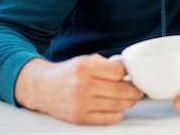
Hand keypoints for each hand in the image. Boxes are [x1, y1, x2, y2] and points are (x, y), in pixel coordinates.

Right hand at [15, 55, 142, 124]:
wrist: (42, 87)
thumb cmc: (67, 73)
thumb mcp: (84, 60)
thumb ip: (105, 64)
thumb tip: (127, 70)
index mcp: (84, 67)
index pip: (118, 71)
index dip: (128, 73)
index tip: (131, 75)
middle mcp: (82, 85)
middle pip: (121, 90)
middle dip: (134, 90)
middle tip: (137, 89)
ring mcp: (81, 103)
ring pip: (117, 105)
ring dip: (128, 102)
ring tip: (130, 98)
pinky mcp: (79, 118)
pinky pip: (108, 118)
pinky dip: (118, 114)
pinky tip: (118, 108)